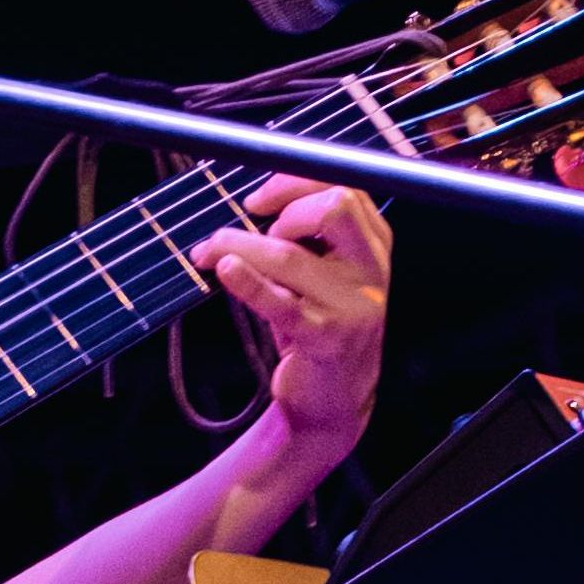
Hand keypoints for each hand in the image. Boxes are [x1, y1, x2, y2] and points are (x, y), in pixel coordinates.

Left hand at [197, 175, 392, 456]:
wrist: (334, 400)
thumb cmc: (321, 327)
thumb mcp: (325, 275)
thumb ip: (307, 238)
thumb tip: (252, 202)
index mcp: (374, 247)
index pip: (346, 189)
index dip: (297, 183)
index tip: (259, 197)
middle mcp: (371, 272)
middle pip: (336, 207)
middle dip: (283, 203)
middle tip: (251, 221)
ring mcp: (352, 306)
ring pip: (289, 256)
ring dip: (237, 245)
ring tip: (208, 252)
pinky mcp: (325, 339)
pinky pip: (279, 302)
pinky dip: (247, 282)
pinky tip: (224, 269)